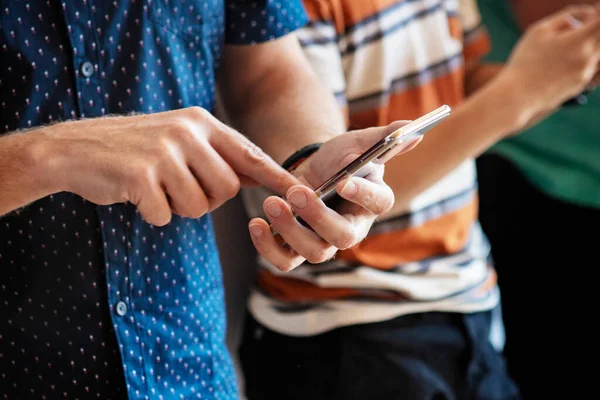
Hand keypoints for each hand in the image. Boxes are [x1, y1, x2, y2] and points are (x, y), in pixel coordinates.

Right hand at [39, 107, 299, 225]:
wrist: (75, 150)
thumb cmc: (133, 150)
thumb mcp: (179, 140)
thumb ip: (217, 155)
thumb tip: (259, 175)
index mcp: (200, 122)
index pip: (250, 154)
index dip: (277, 177)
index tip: (301, 194)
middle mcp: (187, 132)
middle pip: (226, 189)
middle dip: (207, 200)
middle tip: (178, 189)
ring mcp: (164, 151)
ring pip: (199, 205)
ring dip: (178, 207)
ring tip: (156, 188)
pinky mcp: (142, 175)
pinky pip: (167, 215)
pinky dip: (153, 214)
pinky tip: (137, 195)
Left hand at [246, 121, 420, 271]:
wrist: (312, 171)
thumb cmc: (340, 159)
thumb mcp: (359, 142)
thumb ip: (384, 137)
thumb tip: (412, 130)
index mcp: (372, 202)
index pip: (377, 203)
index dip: (362, 194)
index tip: (344, 181)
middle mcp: (351, 228)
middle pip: (342, 237)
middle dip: (318, 217)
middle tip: (295, 193)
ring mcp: (324, 243)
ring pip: (313, 252)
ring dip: (290, 231)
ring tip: (271, 203)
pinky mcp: (297, 249)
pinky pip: (284, 260)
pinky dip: (267, 247)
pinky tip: (256, 223)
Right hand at [502, 4, 599, 119]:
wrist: (517, 96)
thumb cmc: (524, 61)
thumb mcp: (539, 30)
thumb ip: (566, 17)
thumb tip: (587, 14)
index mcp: (579, 40)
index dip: (596, 16)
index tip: (589, 17)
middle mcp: (588, 57)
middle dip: (593, 31)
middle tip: (574, 33)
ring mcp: (587, 72)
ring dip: (590, 46)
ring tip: (566, 49)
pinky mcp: (582, 85)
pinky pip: (593, 68)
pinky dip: (585, 61)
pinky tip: (564, 63)